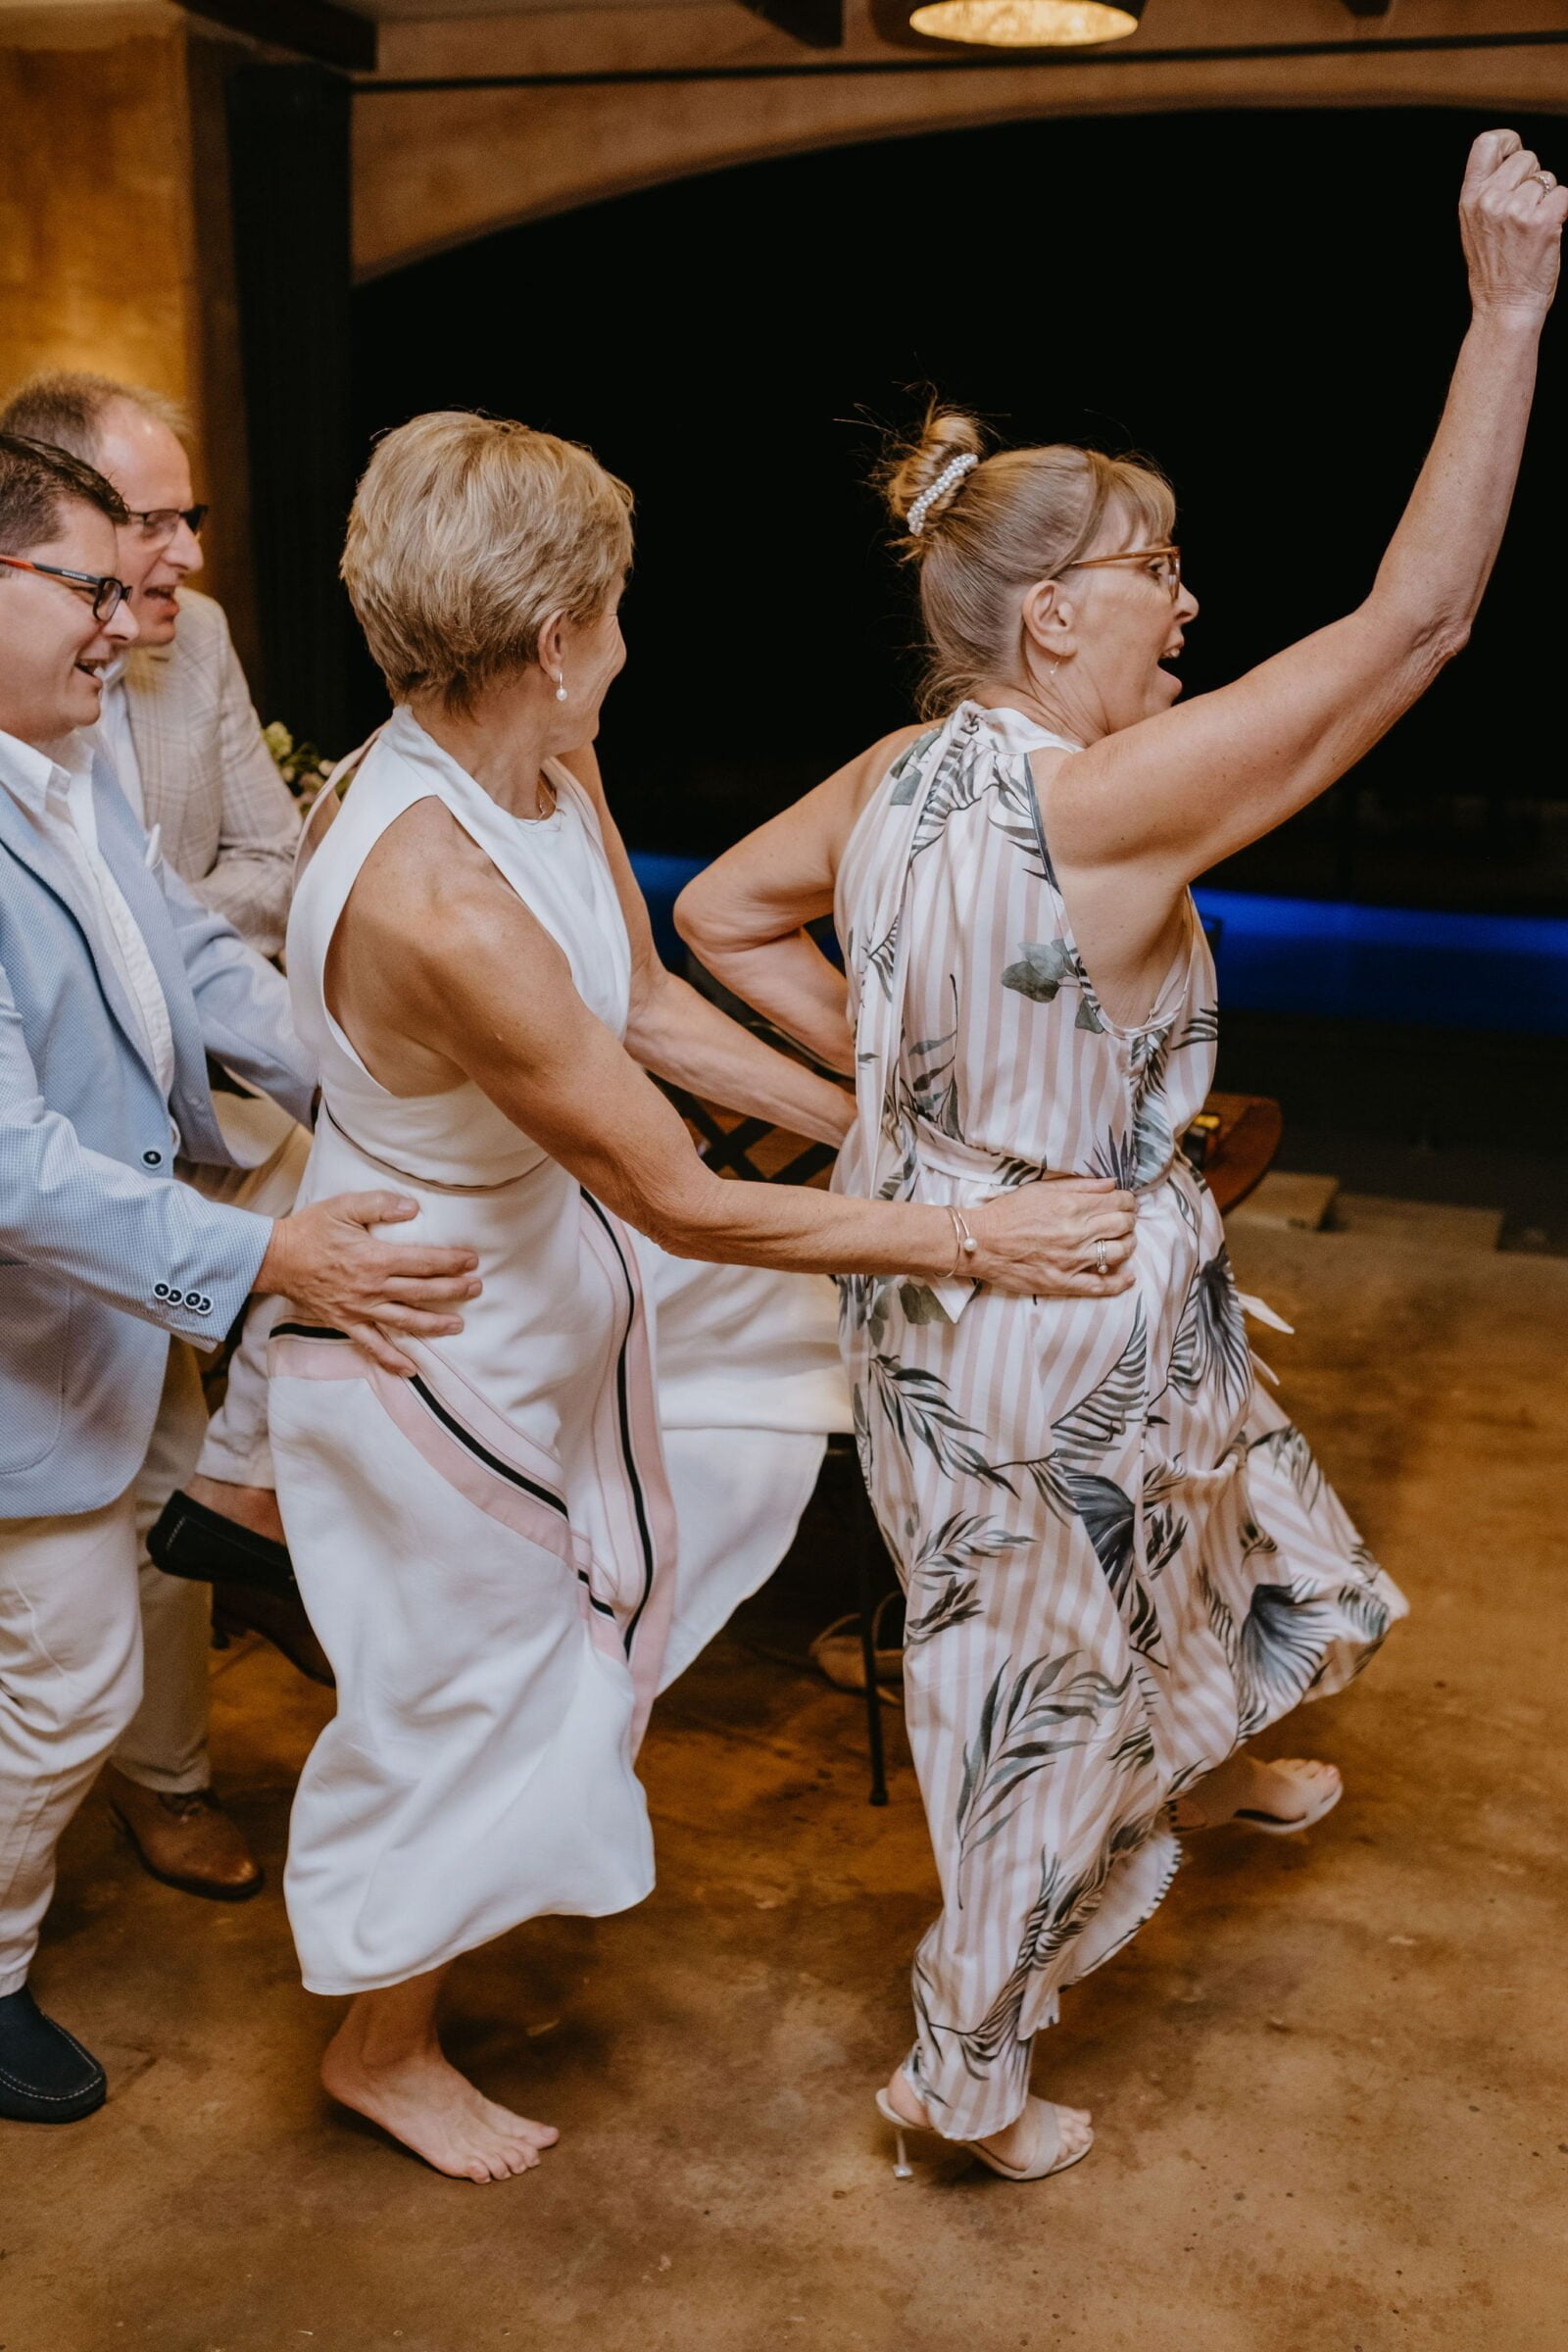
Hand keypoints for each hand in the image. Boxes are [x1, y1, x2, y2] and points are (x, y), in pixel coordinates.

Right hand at [256, 1192, 480, 1375]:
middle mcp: (372, 1287)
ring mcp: (359, 1309)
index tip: (472, 1262)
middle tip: (476, 1289)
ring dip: (434, 1325)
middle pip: (422, 1292)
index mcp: (375, 1258)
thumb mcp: (344, 1206)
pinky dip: (391, 1359)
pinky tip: (411, 1369)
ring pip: (405, 1321)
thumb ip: (380, 1204)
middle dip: (453, 1291)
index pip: (424, 1262)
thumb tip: (413, 1207)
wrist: (275, 1258)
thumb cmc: (311, 1229)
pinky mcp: (345, 1322)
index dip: (452, 1262)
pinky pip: (372, 1345)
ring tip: (457, 1325)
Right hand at [969, 1176, 1136, 1299]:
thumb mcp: (1041, 1189)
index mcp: (1072, 1205)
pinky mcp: (1064, 1282)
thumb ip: (1079, 1186)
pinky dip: (1120, 1282)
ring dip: (1127, 1245)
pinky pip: (1101, 1286)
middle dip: (1129, 1220)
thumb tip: (1111, 1184)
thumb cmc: (1008, 1212)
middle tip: (1124, 1221)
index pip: (1118, 1201)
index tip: (1125, 1203)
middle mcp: (1077, 1232)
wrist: (981, 1242)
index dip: (1127, 1201)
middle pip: (1123, 1225)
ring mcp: (1073, 1259)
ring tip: (1122, 1243)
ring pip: (1119, 1252)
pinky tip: (1128, 1278)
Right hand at [1460, 129, 1567, 322]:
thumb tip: (1513, 160)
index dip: (1508, 141)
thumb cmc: (1494, 271)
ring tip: (1532, 229)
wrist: (1504, 309)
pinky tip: (1548, 232)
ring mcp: (1516, 210)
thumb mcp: (1474, 227)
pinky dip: (1562, 211)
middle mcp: (1490, 200)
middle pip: (1526, 158)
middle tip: (1524, 211)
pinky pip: (1564, 195)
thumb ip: (1487, 192)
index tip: (1515, 154)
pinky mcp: (1542, 221)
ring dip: (1547, 200)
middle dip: (1532, 178)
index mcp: (1470, 199)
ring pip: (1547, 179)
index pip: (1487, 142)